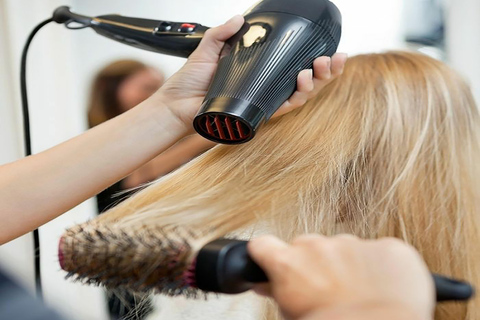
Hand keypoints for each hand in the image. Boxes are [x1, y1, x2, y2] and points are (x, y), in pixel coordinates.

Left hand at [153, 15, 347, 130]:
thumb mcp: (208, 50)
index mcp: (261, 73)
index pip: (294, 65)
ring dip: (315, 83)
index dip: (316, 60)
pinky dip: (295, 97)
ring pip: (300, 96)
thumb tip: (239, 18)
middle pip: (306, 82)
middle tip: (331, 60)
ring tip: (316, 69)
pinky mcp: (256, 115)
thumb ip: (223, 33)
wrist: (174, 105)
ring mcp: (263, 103)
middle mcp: (266, 89)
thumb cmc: (189, 83)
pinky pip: (282, 108)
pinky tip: (302, 83)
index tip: (331, 49)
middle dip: (325, 72)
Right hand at [248, 235, 434, 319]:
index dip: (269, 254)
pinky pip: (380, 253)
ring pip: (346, 249)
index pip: (264, 245)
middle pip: (309, 247)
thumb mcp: (293, 315)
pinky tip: (384, 291)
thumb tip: (267, 285)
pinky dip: (382, 268)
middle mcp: (317, 247)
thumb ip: (279, 293)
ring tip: (360, 295)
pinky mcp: (387, 247)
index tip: (275, 262)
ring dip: (350, 265)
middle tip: (329, 291)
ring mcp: (353, 244)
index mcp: (289, 265)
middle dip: (316, 263)